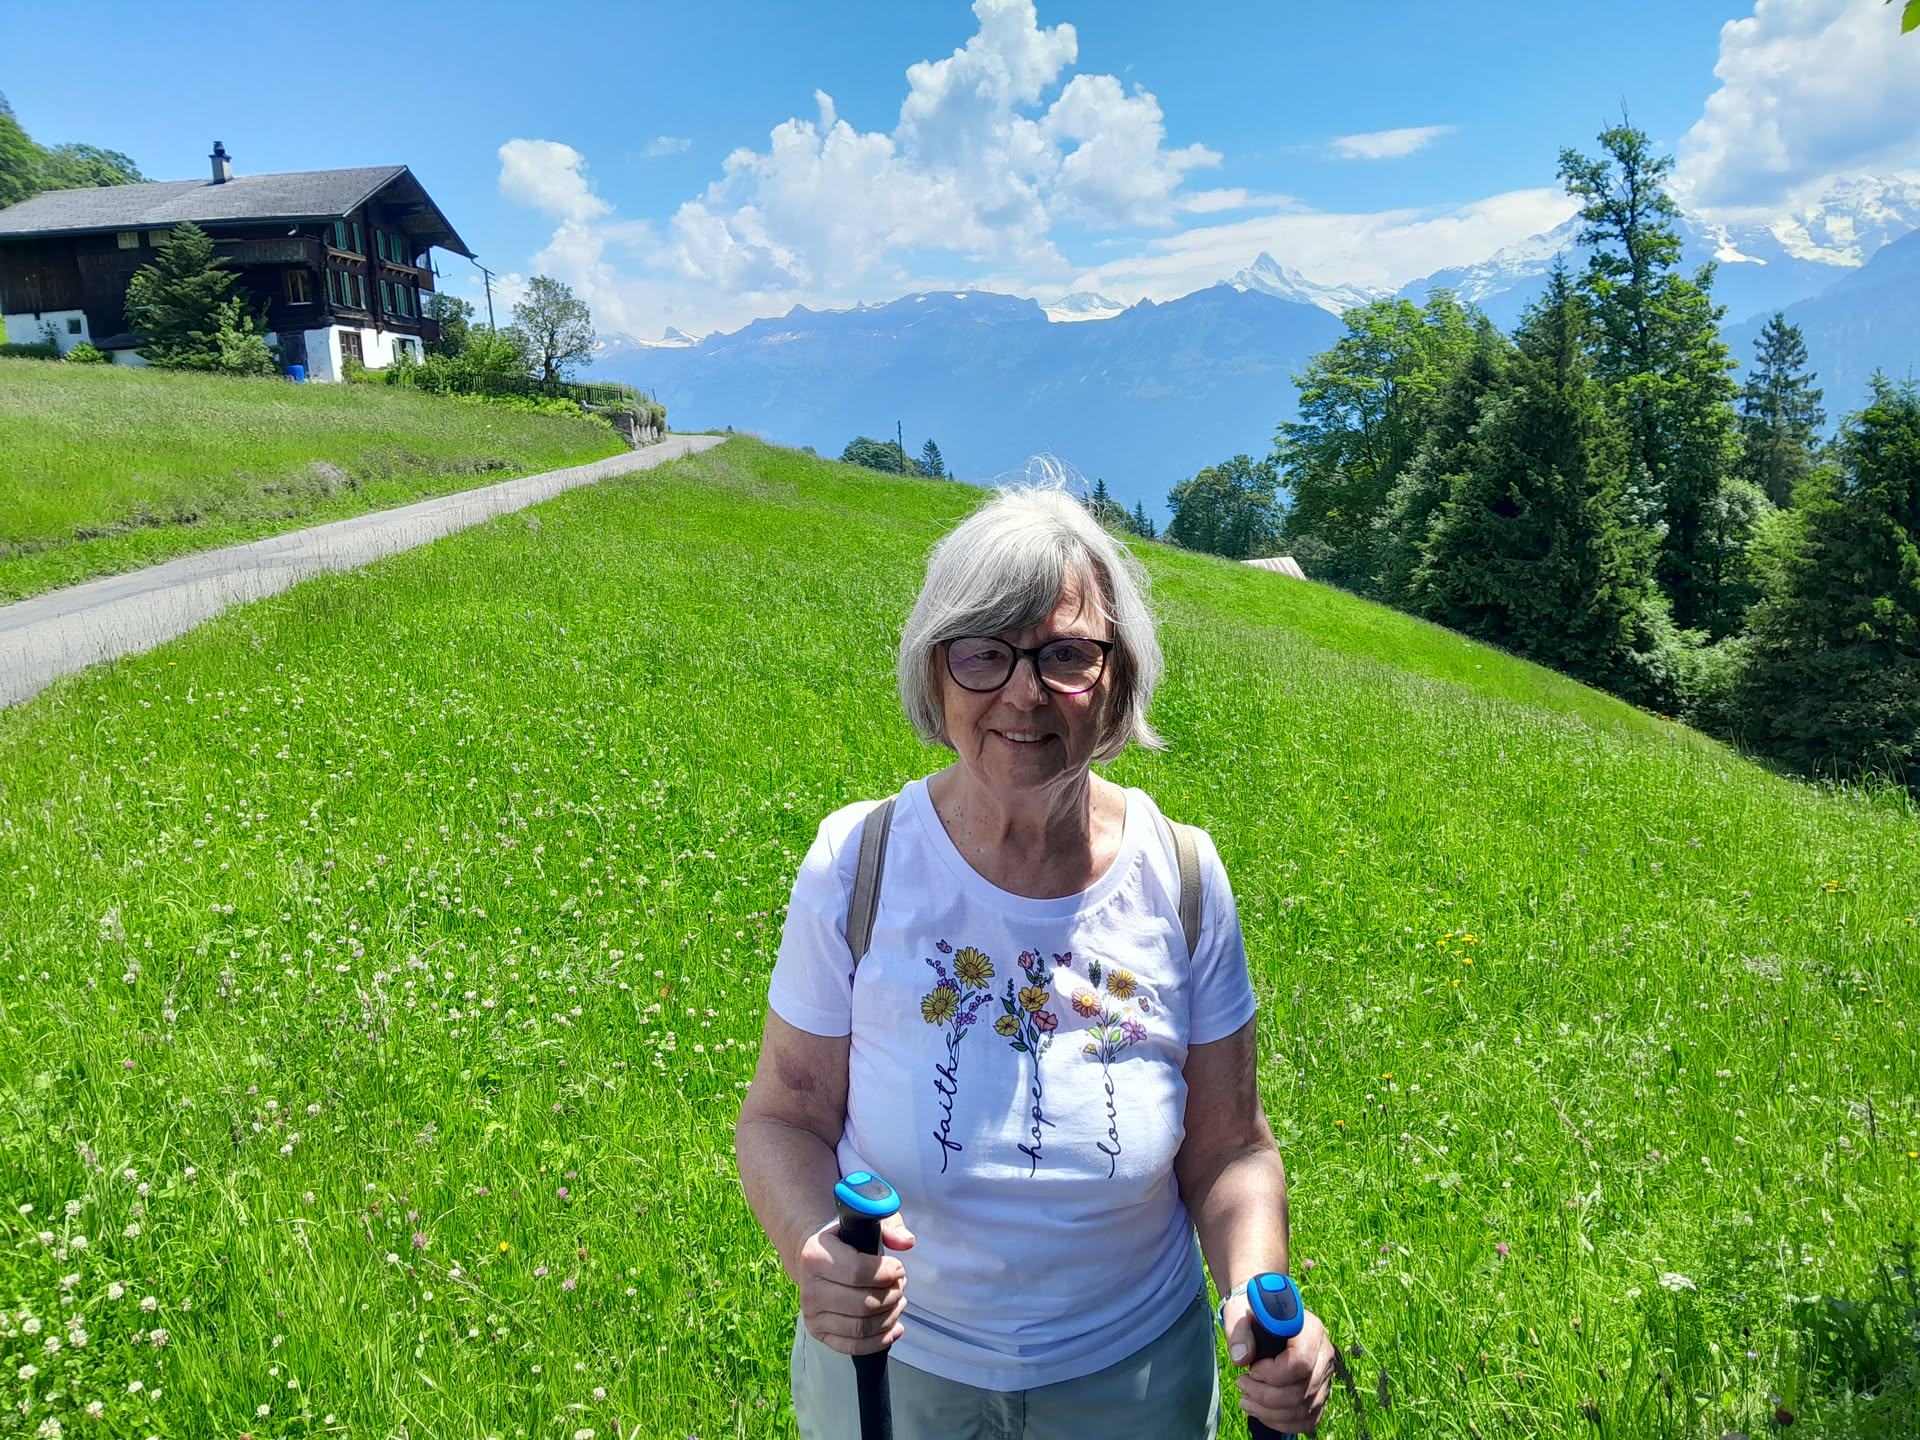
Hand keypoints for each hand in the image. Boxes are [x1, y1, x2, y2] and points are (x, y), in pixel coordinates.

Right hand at [796, 1212, 915, 1355]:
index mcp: (815, 1255)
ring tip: (899, 1301)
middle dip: (892, 1295)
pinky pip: (854, 1346)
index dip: (885, 1273)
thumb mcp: (866, 1222)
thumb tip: (907, 1243)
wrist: (817, 1258)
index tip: (899, 1268)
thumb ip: (889, 1226)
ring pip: (862, 1327)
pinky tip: (895, 1327)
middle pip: (863, 1304)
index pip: (856, 1272)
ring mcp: (812, 1314)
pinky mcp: (818, 1332)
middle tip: (900, 1285)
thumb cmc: (846, 1240)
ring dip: (890, 1316)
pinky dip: (880, 1340)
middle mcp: (809, 1288)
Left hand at [1221, 1295, 1334, 1434]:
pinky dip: (1282, 1422)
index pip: (1300, 1362)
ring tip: (1246, 1400)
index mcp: (1310, 1329)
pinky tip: (1262, 1412)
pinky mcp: (1320, 1393)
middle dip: (1265, 1396)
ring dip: (1269, 1412)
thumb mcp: (1239, 1312)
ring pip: (1303, 1409)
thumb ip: (1239, 1332)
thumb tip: (1241, 1359)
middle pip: (1301, 1391)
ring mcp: (1325, 1376)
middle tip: (1242, 1384)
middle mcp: (1324, 1353)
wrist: (1264, 1318)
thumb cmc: (1253, 1314)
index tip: (1251, 1369)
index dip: (1272, 1373)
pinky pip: (1307, 1419)